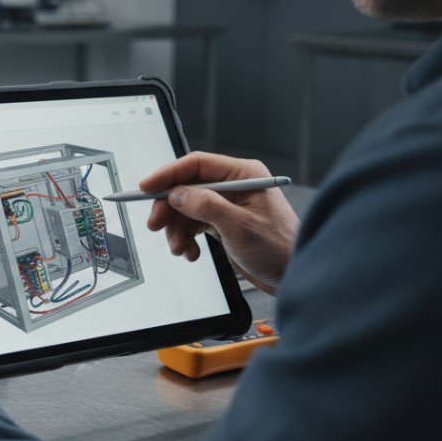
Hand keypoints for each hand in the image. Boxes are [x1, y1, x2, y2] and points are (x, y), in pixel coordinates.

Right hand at [141, 152, 298, 294]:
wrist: (294, 276)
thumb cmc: (281, 248)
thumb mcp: (240, 226)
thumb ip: (206, 206)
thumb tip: (178, 194)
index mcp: (244, 175)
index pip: (197, 164)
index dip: (168, 174)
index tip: (147, 187)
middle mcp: (234, 186)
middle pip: (187, 187)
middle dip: (170, 208)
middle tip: (156, 225)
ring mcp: (228, 205)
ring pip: (187, 208)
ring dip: (178, 229)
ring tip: (180, 248)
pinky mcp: (224, 223)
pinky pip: (194, 225)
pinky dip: (187, 239)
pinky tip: (191, 253)